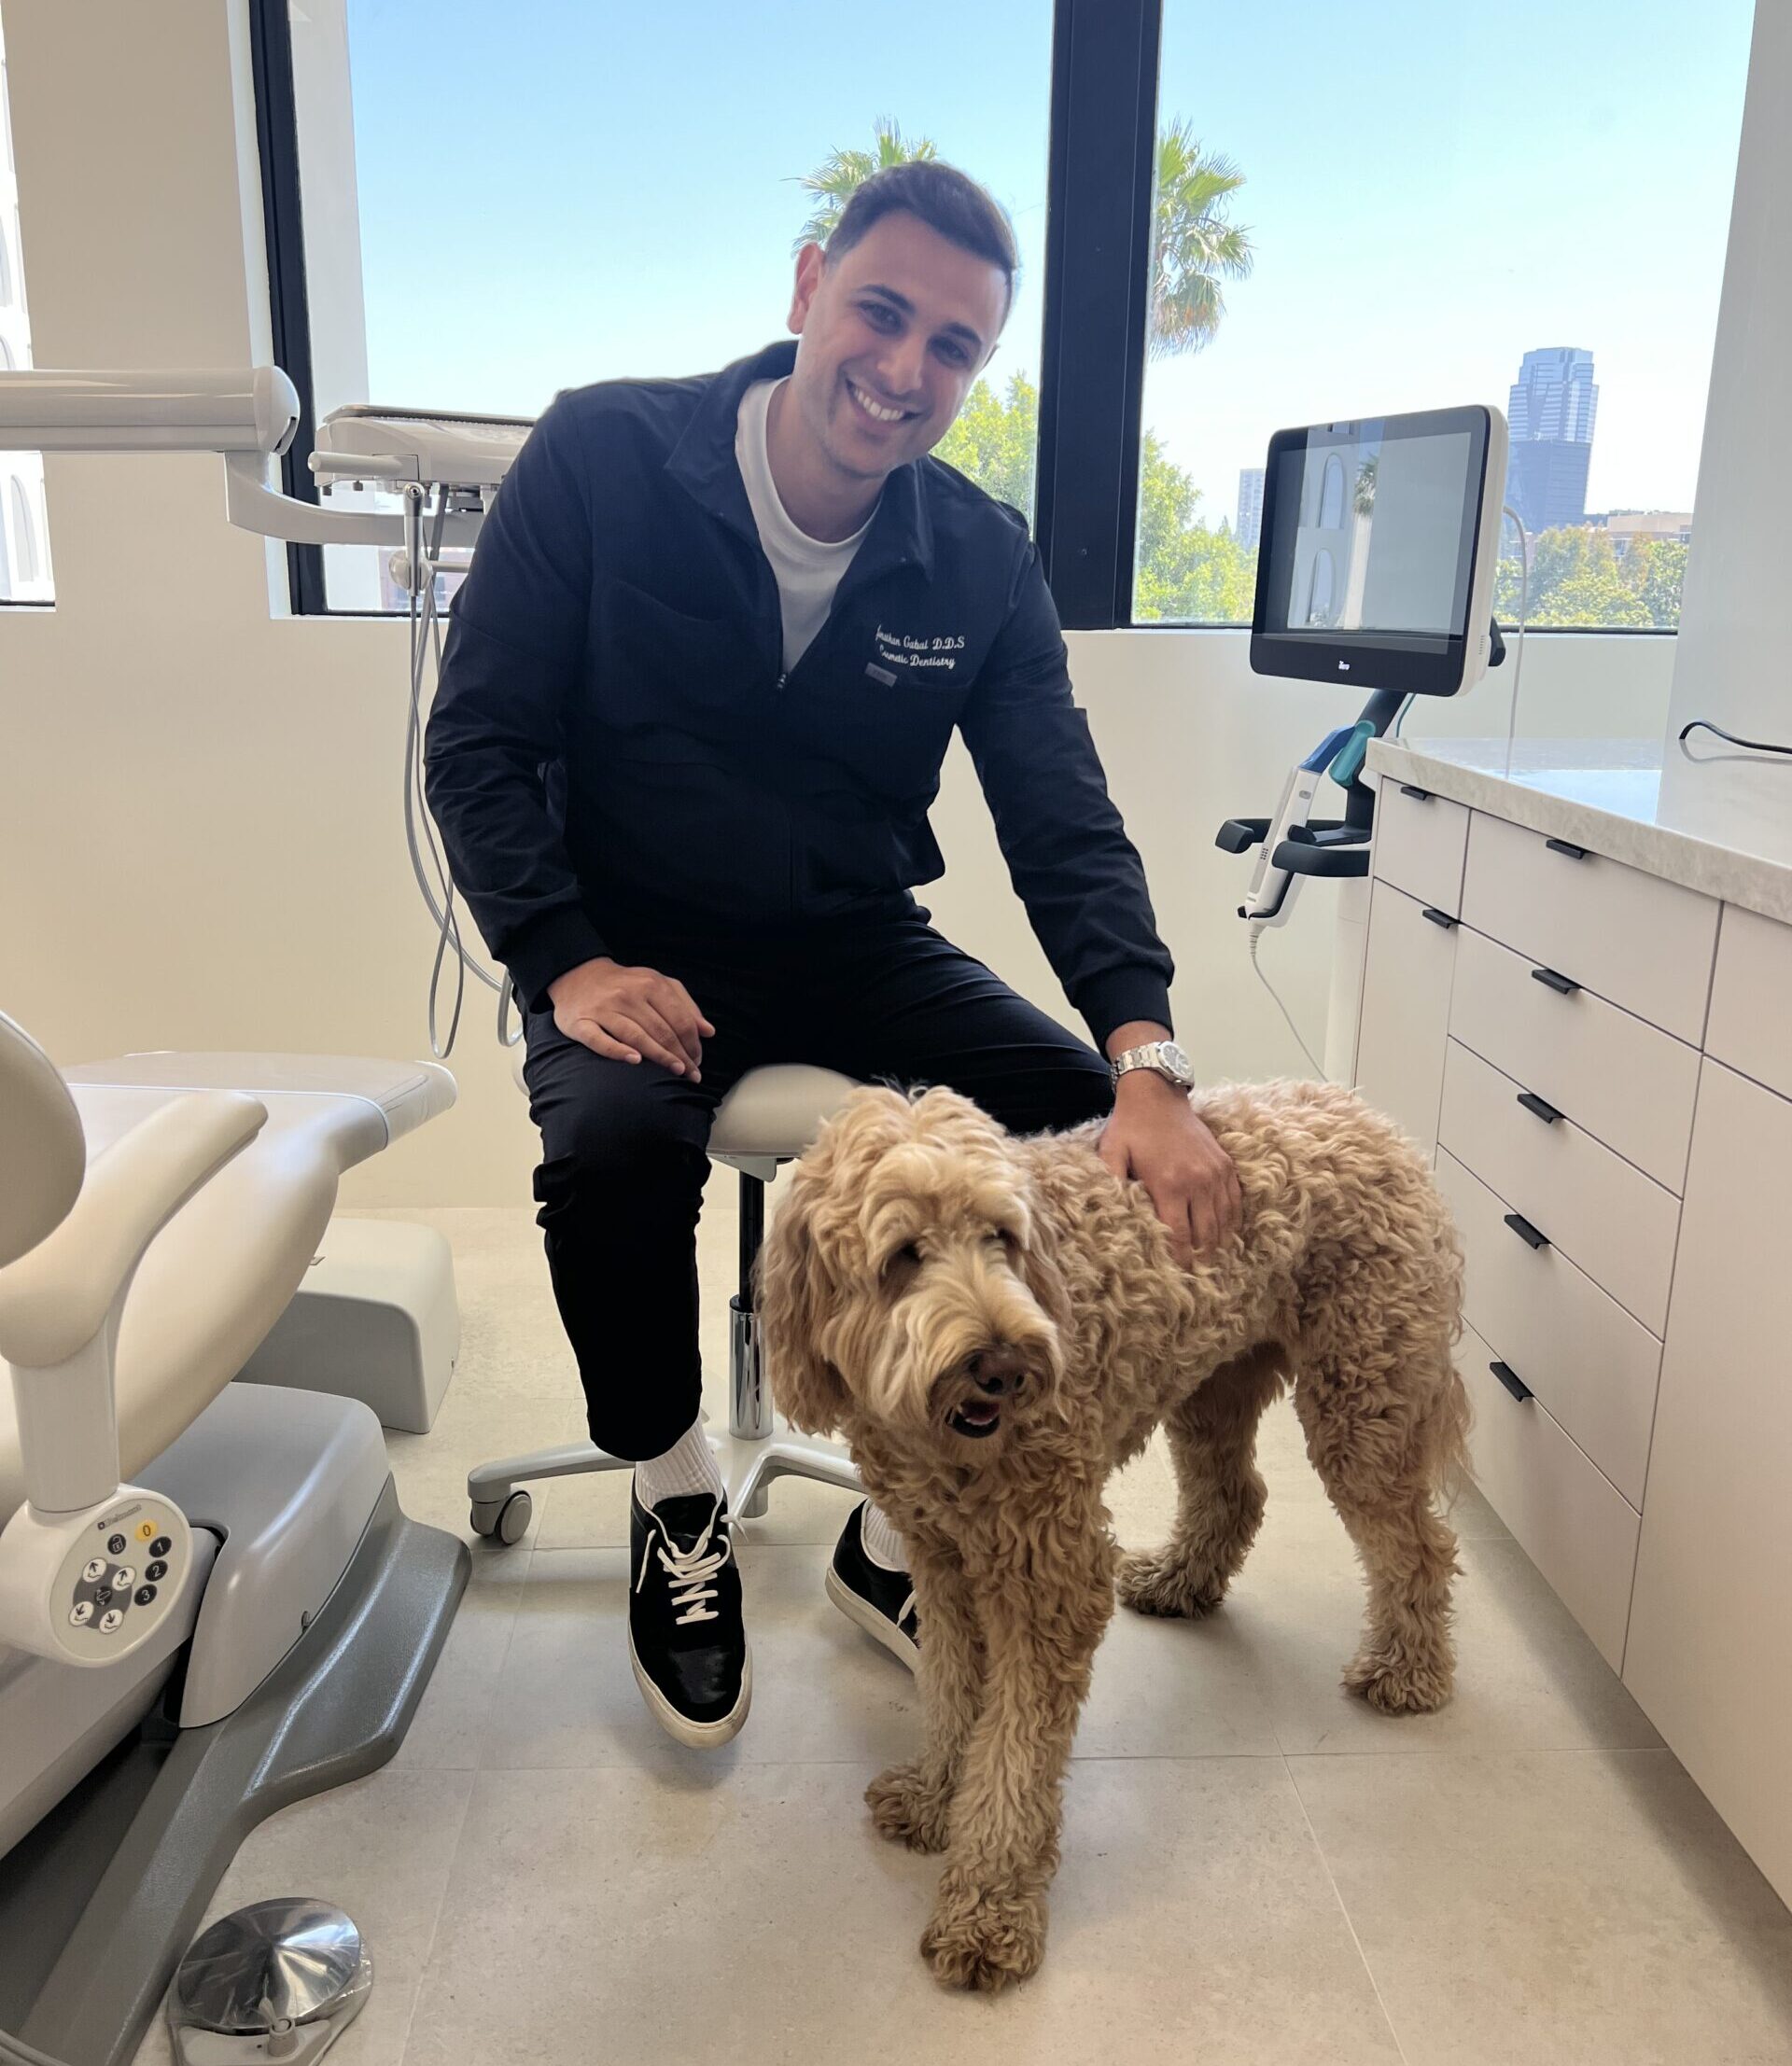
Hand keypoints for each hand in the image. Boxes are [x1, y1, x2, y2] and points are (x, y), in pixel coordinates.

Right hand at [547, 957, 714, 1079]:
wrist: (577, 975)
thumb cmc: (625, 985)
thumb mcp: (658, 984)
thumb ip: (685, 1005)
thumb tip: (709, 1032)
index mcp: (650, 984)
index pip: (680, 1018)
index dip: (693, 1043)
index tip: (698, 1061)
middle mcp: (627, 995)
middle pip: (661, 1030)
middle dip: (681, 1055)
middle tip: (692, 1074)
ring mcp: (603, 1009)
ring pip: (636, 1036)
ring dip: (660, 1056)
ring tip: (676, 1071)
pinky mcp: (581, 1023)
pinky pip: (600, 1040)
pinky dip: (618, 1051)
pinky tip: (635, 1061)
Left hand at [1097, 1074, 1241, 1263]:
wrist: (1157, 1095)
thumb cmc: (1130, 1127)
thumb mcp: (1111, 1153)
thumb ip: (1110, 1181)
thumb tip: (1108, 1213)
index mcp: (1169, 1184)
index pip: (1179, 1233)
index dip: (1180, 1256)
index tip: (1180, 1273)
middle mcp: (1197, 1181)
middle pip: (1205, 1232)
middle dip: (1201, 1255)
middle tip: (1198, 1272)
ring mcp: (1215, 1172)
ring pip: (1224, 1219)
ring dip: (1219, 1241)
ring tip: (1213, 1258)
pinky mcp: (1225, 1164)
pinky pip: (1234, 1200)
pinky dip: (1232, 1219)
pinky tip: (1226, 1232)